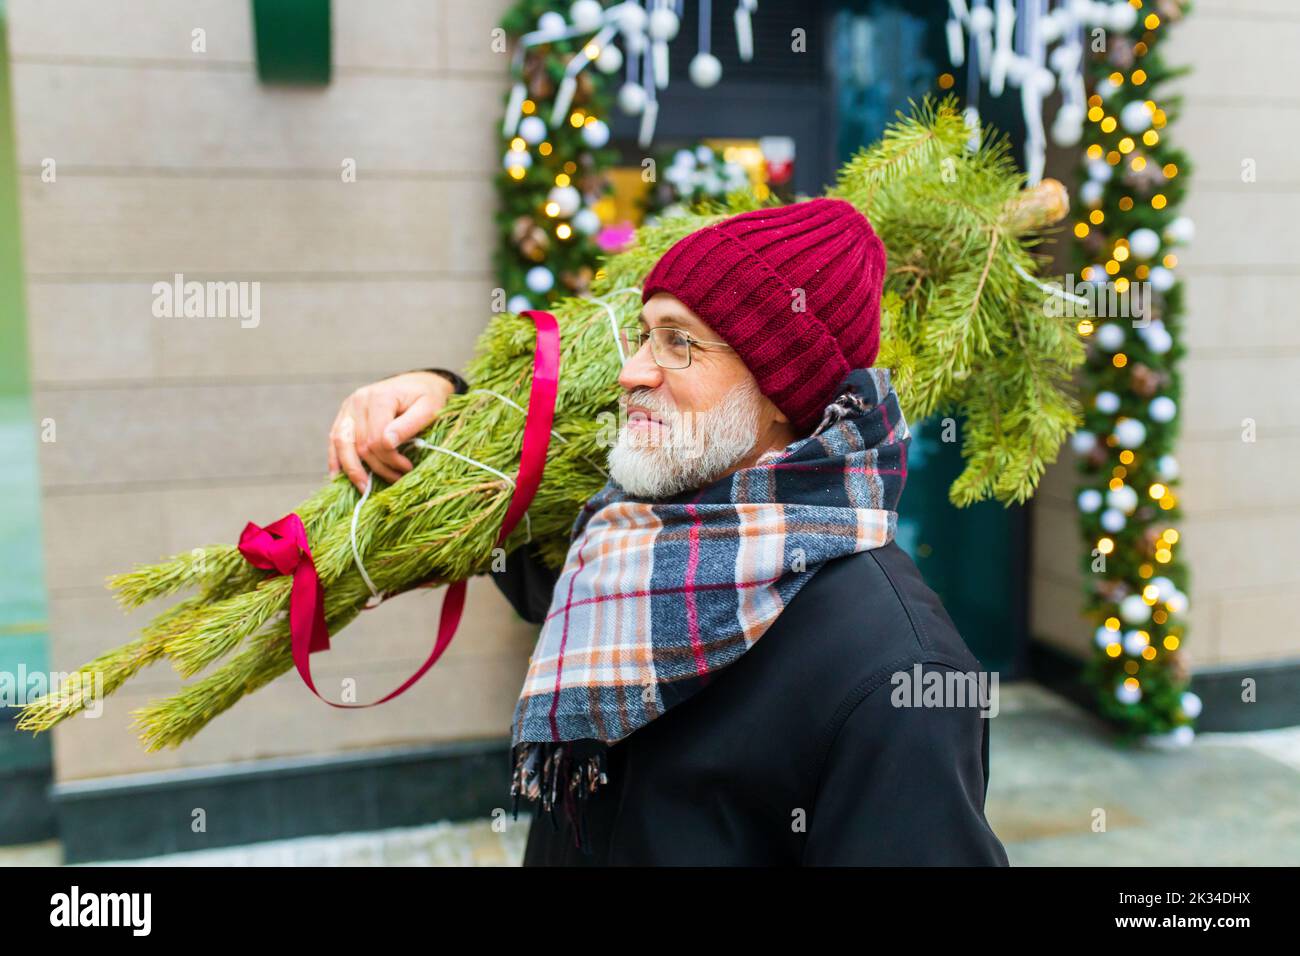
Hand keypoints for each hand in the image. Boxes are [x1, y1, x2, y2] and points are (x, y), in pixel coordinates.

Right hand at [328, 371, 454, 492]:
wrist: (418, 383)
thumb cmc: (427, 396)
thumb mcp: (429, 408)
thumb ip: (409, 425)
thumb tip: (388, 443)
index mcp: (379, 397)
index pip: (377, 438)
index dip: (391, 459)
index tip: (407, 468)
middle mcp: (358, 400)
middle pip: (360, 445)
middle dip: (378, 467)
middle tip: (396, 479)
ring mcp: (348, 407)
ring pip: (342, 444)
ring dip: (353, 470)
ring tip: (365, 489)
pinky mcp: (345, 415)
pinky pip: (334, 440)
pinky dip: (336, 459)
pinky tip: (339, 477)